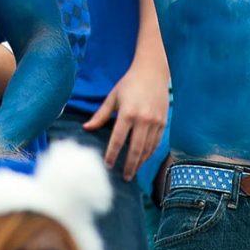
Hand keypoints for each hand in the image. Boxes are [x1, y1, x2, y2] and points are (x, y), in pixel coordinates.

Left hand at [83, 62, 168, 179]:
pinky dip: (149, 154)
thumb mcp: (112, 97)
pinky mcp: (163, 122)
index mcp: (128, 113)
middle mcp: (143, 119)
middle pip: (136, 149)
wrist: (152, 72)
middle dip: (129, 165)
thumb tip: (86, 128)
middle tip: (124, 177)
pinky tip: (143, 160)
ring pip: (148, 149)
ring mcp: (155, 122)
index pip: (118, 139)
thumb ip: (100, 115)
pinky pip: (156, 143)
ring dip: (140, 162)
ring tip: (133, 172)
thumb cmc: (129, 83)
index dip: (112, 154)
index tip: (107, 165)